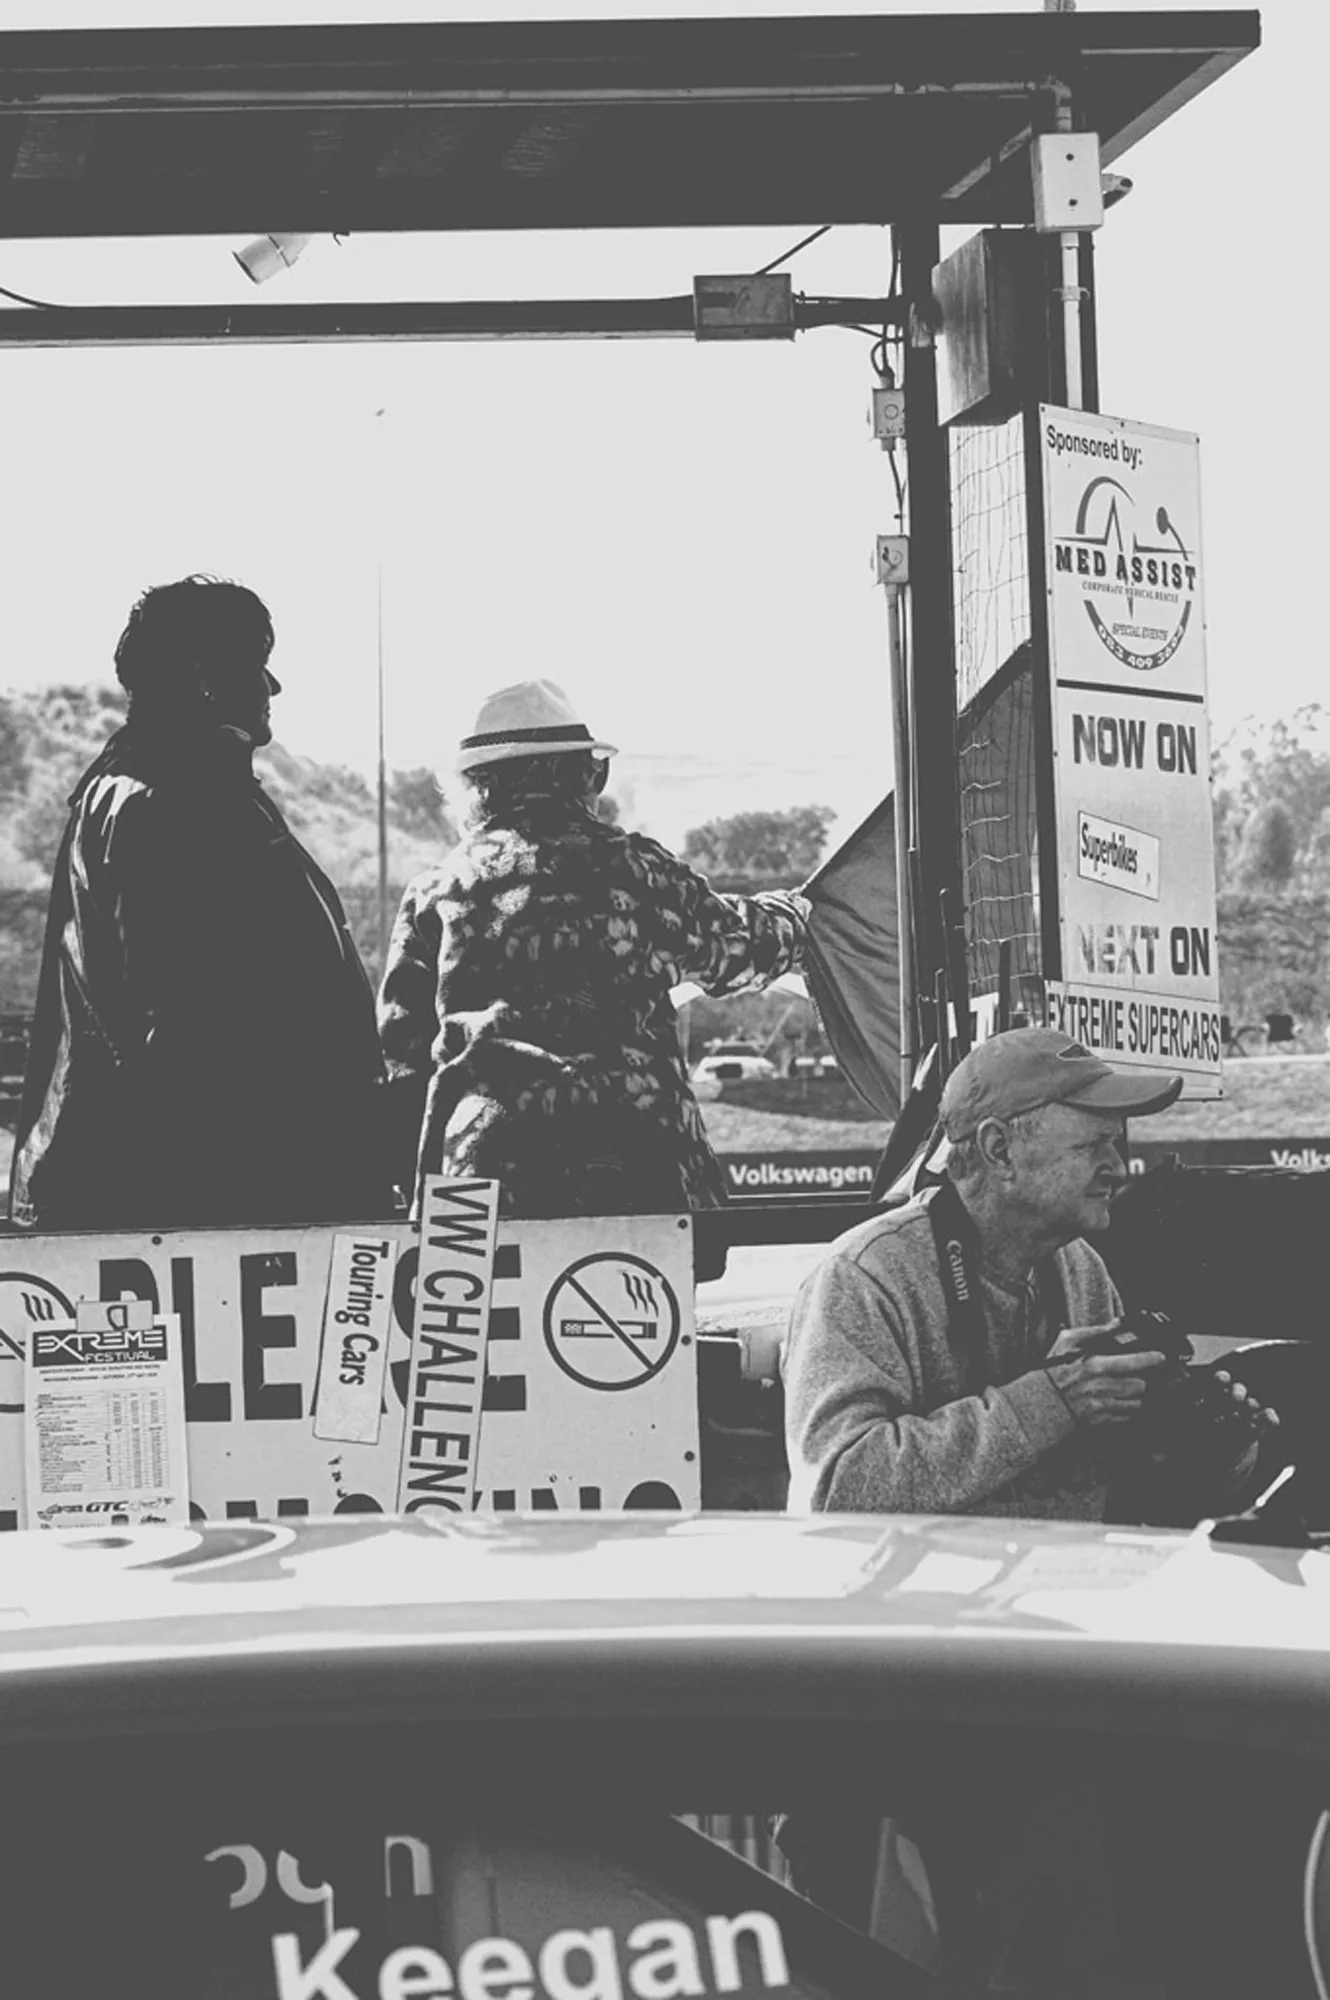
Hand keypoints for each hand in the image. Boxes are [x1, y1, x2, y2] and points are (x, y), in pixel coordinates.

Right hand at [1046, 1323, 1166, 1426]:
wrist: (1041, 1402)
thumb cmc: (1054, 1371)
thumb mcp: (1068, 1342)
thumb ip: (1094, 1332)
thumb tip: (1116, 1324)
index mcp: (1095, 1365)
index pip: (1133, 1362)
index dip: (1151, 1359)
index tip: (1160, 1357)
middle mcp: (1102, 1387)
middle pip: (1140, 1386)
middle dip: (1143, 1381)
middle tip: (1140, 1376)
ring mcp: (1103, 1406)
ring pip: (1136, 1403)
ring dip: (1136, 1397)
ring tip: (1128, 1390)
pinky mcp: (1101, 1421)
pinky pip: (1126, 1418)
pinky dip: (1127, 1411)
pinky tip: (1119, 1403)